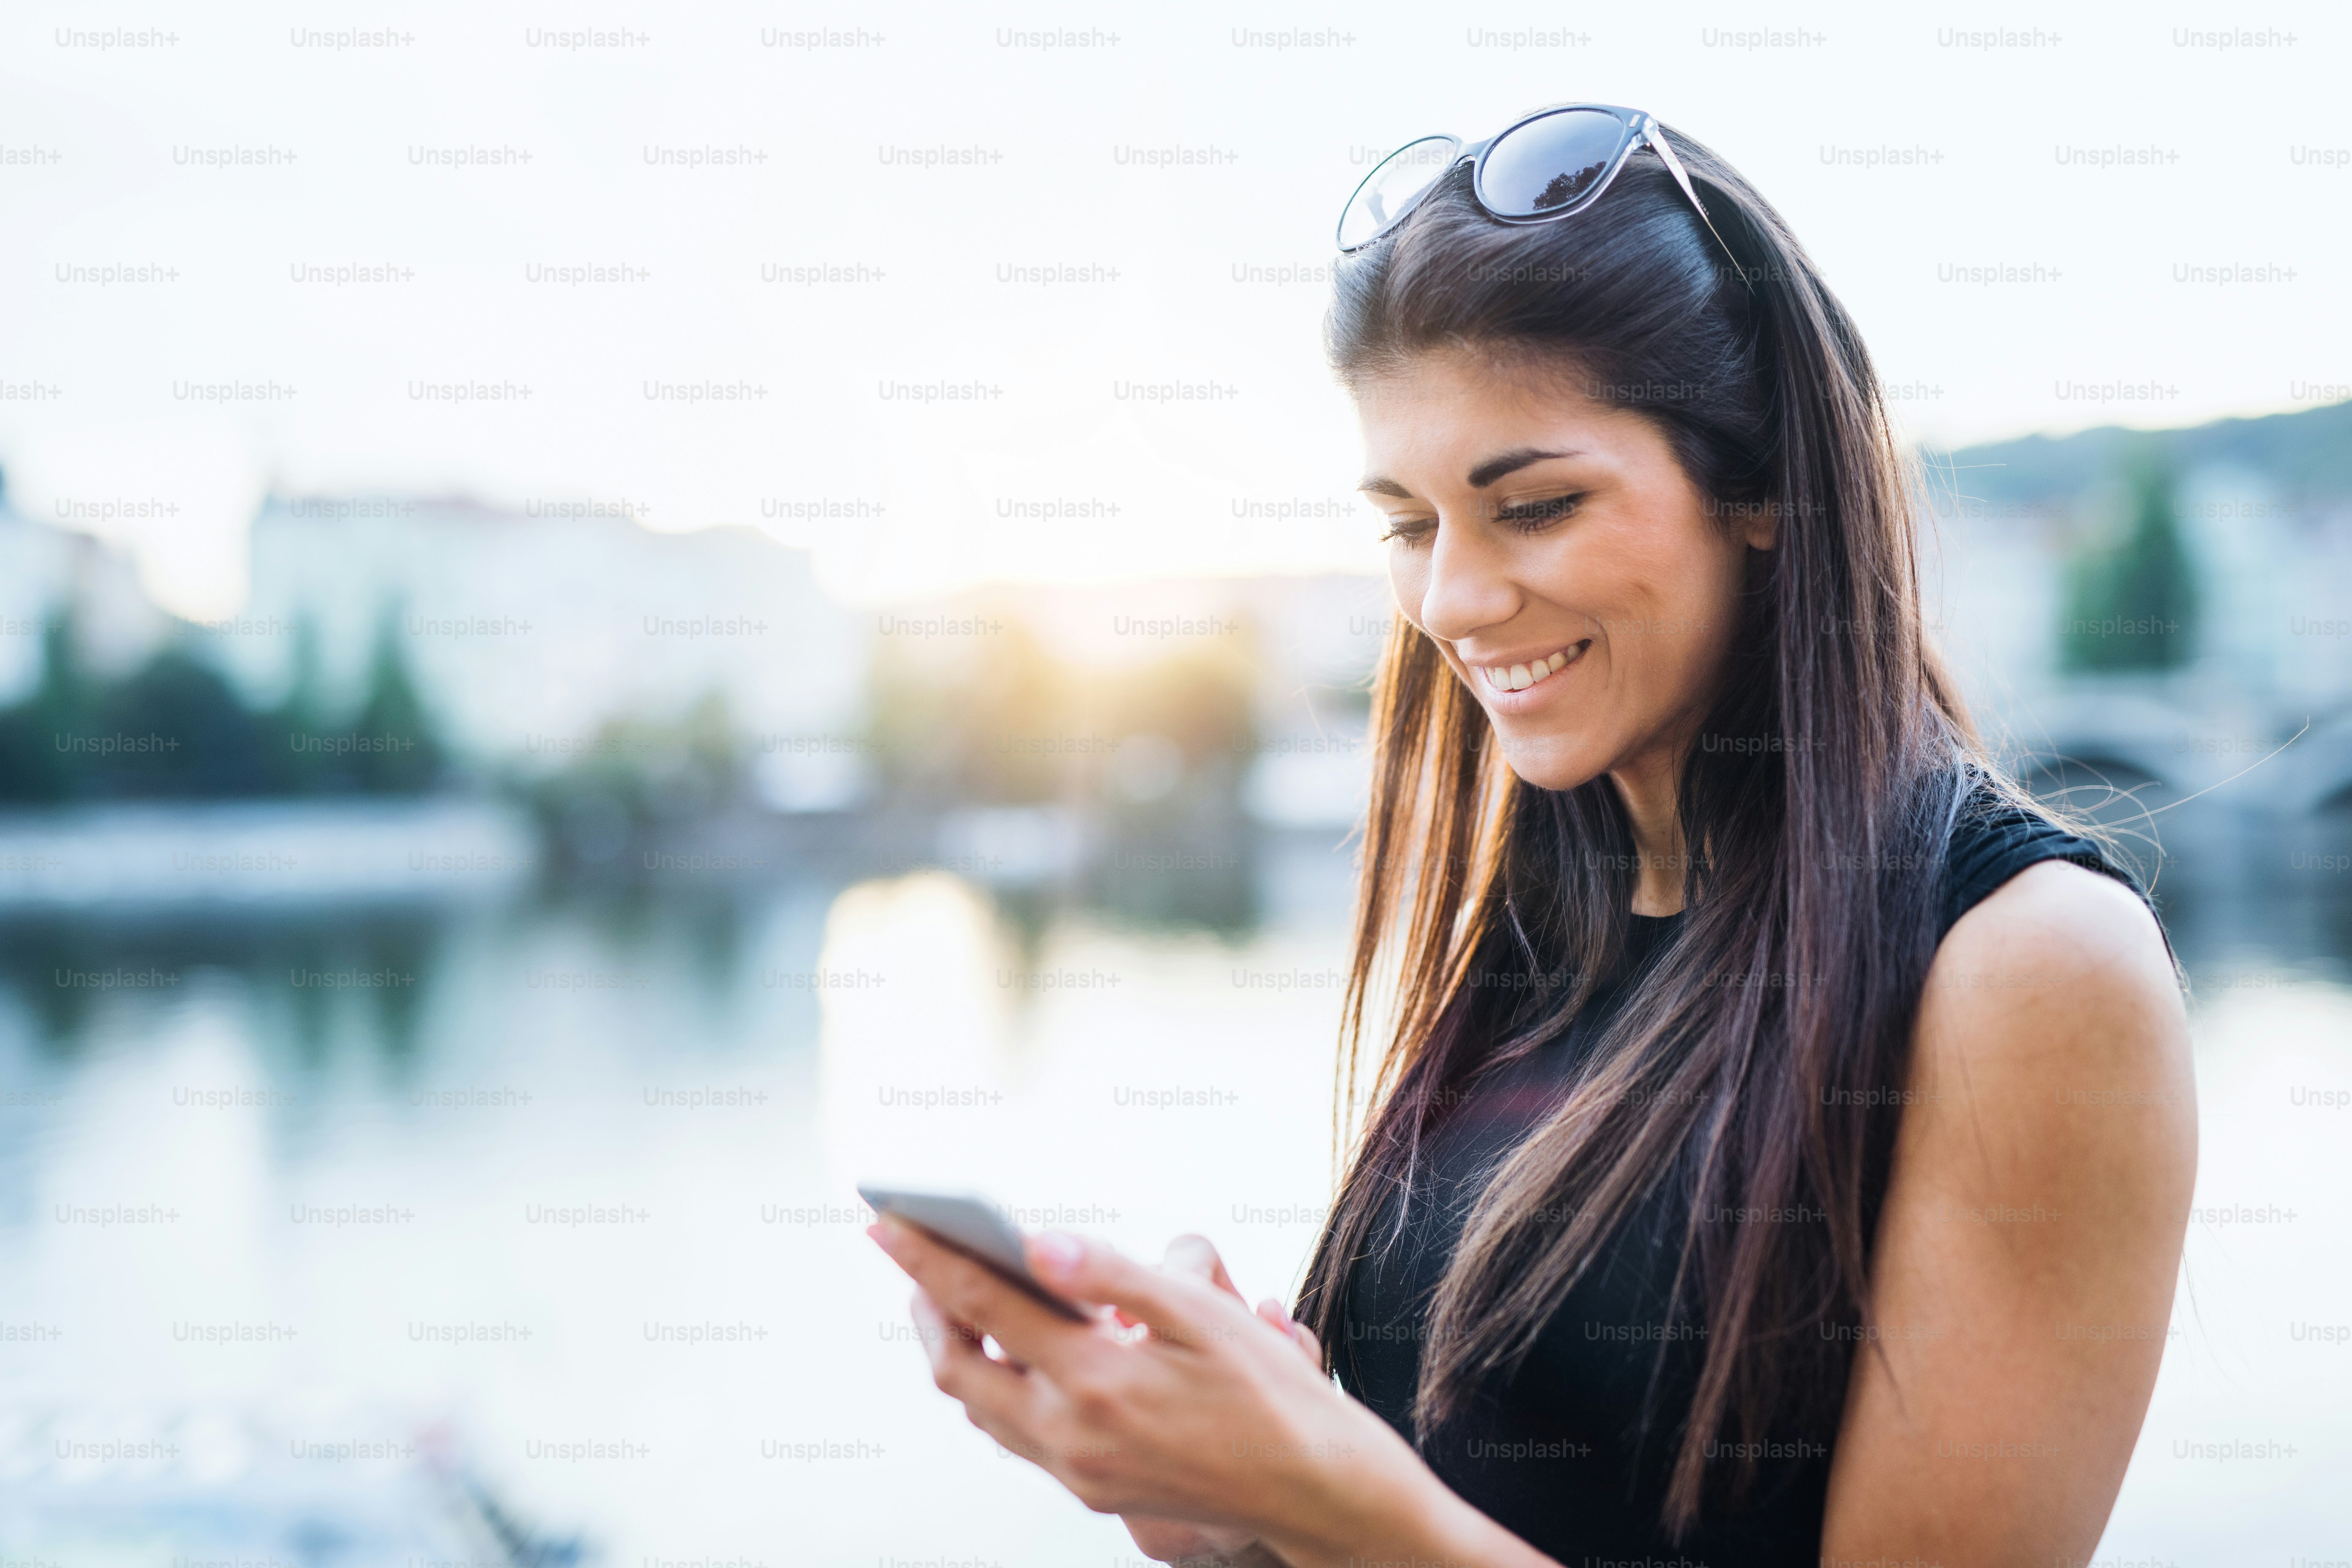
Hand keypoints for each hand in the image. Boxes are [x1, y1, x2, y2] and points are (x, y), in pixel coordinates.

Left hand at [866, 1215, 1428, 1562]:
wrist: (1314, 1490)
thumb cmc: (1269, 1389)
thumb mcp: (1203, 1315)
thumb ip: (1115, 1275)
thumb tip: (1037, 1239)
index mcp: (1095, 1380)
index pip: (982, 1304)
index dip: (926, 1257)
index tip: (883, 1218)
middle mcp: (1071, 1433)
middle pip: (957, 1368)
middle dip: (925, 1307)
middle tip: (915, 1254)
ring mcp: (1077, 1471)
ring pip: (980, 1408)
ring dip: (956, 1349)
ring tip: (951, 1297)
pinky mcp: (1092, 1490)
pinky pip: (1016, 1434)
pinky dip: (996, 1385)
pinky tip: (1015, 1353)